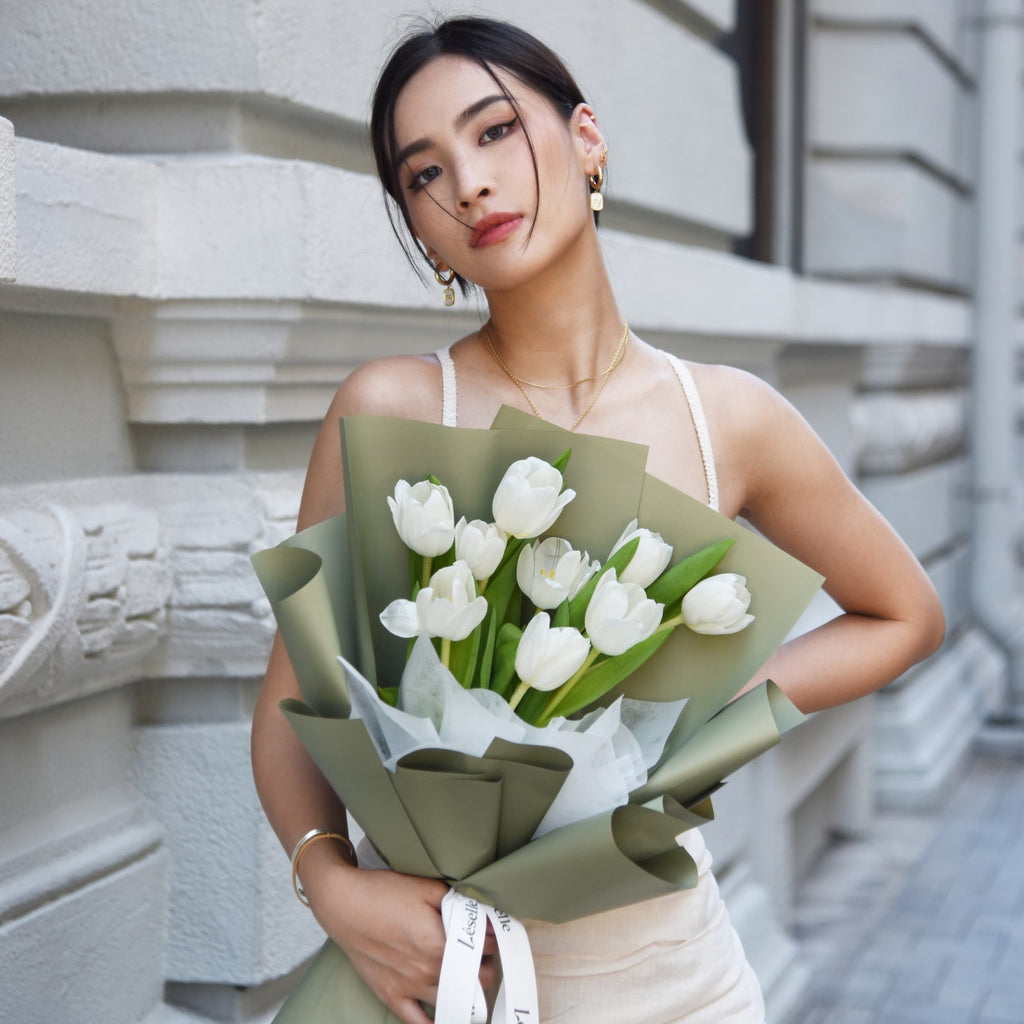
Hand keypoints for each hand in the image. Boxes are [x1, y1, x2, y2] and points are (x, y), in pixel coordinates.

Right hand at [302, 852, 498, 1023]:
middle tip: (482, 951)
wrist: (342, 904)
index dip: (494, 937)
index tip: (493, 931)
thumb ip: (458, 903)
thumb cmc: (383, 892)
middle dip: (486, 964)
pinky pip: (418, 1023)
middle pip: (478, 979)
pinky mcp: (391, 995)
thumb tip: (483, 916)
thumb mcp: (426, 887)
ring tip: (469, 976)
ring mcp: (409, 987)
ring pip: (456, 1002)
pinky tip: (449, 1017)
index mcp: (439, 941)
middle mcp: (428, 970)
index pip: (486, 947)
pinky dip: (435, 1023)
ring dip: (468, 990)